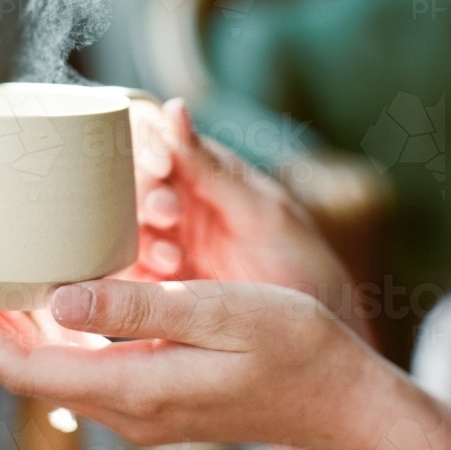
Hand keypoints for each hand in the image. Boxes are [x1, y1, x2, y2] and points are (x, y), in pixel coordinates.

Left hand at [0, 277, 361, 449]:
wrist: (338, 397)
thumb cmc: (290, 345)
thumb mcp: (219, 313)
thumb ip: (140, 309)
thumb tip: (59, 299)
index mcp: (136, 387)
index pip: (23, 366)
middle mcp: (127, 407)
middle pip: (24, 371)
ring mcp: (140, 408)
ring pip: (49, 369)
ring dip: (5, 332)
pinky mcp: (155, 395)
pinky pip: (80, 366)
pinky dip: (46, 335)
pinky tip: (43, 303)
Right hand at [132, 99, 372, 341]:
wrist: (323, 342)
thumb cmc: (304, 264)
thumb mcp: (262, 211)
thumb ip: (210, 167)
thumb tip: (173, 107)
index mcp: (204, 174)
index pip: (158, 144)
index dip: (149, 147)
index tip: (161, 163)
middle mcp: (180, 207)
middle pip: (134, 186)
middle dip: (146, 194)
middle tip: (168, 212)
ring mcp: (167, 248)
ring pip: (127, 229)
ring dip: (143, 236)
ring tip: (173, 256)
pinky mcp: (159, 291)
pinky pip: (128, 275)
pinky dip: (134, 275)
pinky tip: (162, 278)